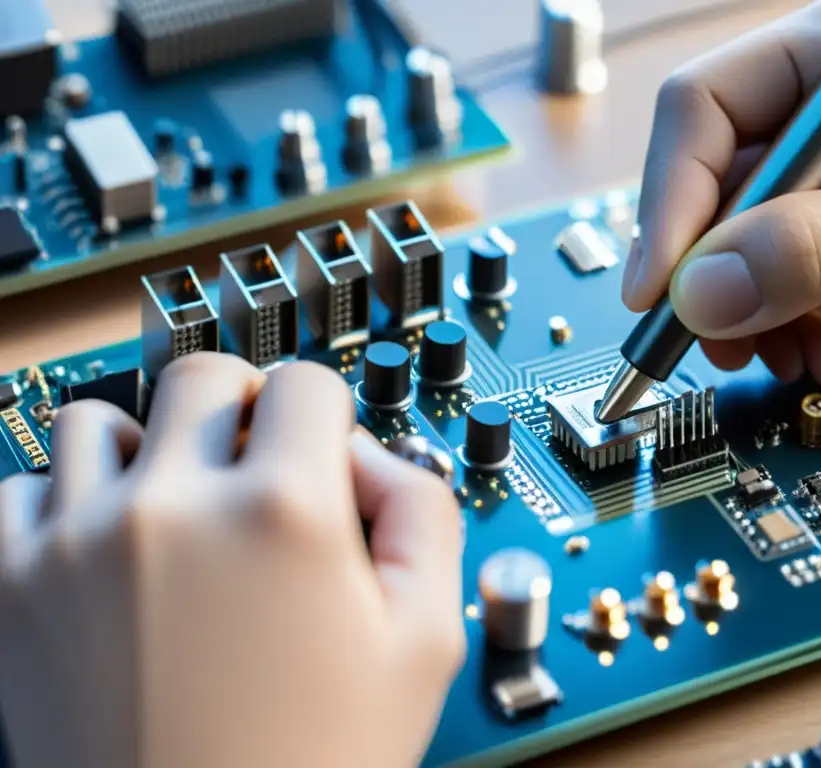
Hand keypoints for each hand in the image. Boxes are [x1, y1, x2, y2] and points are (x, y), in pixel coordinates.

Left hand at [0, 353, 464, 767]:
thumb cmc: (306, 765)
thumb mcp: (424, 644)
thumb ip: (423, 516)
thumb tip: (369, 458)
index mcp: (281, 516)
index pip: (303, 383)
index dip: (325, 414)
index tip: (317, 450)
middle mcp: (172, 511)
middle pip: (204, 376)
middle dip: (240, 407)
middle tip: (252, 466)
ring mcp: (78, 545)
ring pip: (98, 418)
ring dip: (145, 444)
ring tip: (175, 506)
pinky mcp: (11, 589)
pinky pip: (18, 486)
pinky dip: (62, 498)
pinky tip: (106, 544)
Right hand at [624, 0, 820, 385]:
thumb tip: (700, 292)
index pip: (706, 107)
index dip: (670, 201)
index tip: (659, 291)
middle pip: (711, 182)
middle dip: (717, 277)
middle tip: (724, 346)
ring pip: (733, 240)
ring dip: (756, 313)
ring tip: (807, 358)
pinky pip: (770, 270)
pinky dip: (789, 320)